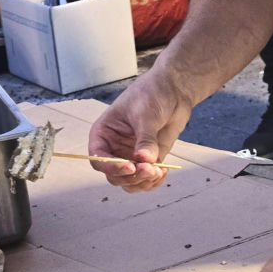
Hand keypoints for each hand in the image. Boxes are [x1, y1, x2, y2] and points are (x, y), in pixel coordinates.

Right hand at [88, 73, 191, 192]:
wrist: (173, 89)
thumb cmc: (151, 94)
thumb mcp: (145, 115)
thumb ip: (145, 139)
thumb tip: (145, 161)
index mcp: (104, 134)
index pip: (98, 159)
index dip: (111, 167)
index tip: (129, 167)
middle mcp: (115, 148)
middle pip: (114, 176)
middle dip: (132, 177)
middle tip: (149, 170)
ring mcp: (131, 155)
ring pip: (130, 182)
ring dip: (143, 182)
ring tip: (158, 171)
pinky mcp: (149, 160)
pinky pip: (146, 179)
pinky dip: (153, 181)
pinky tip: (163, 172)